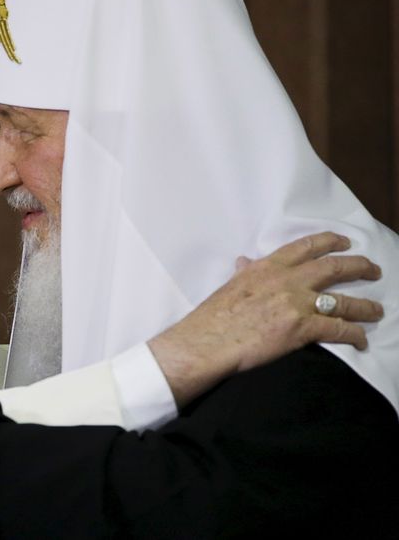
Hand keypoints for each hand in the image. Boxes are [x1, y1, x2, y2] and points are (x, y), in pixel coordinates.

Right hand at [149, 232, 382, 406]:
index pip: (306, 247)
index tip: (344, 241)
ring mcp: (296, 304)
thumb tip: (243, 262)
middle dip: (359, 267)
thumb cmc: (212, 317)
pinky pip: (338, 329)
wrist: (207, 341)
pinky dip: (354, 334)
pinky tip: (361, 339)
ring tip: (376, 310)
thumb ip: (243, 273)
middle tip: (373, 270)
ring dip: (365, 306)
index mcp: (267, 267)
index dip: (330, 241)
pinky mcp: (301, 329)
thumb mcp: (229, 286)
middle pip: (334, 268)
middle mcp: (286, 281)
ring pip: (343, 301)